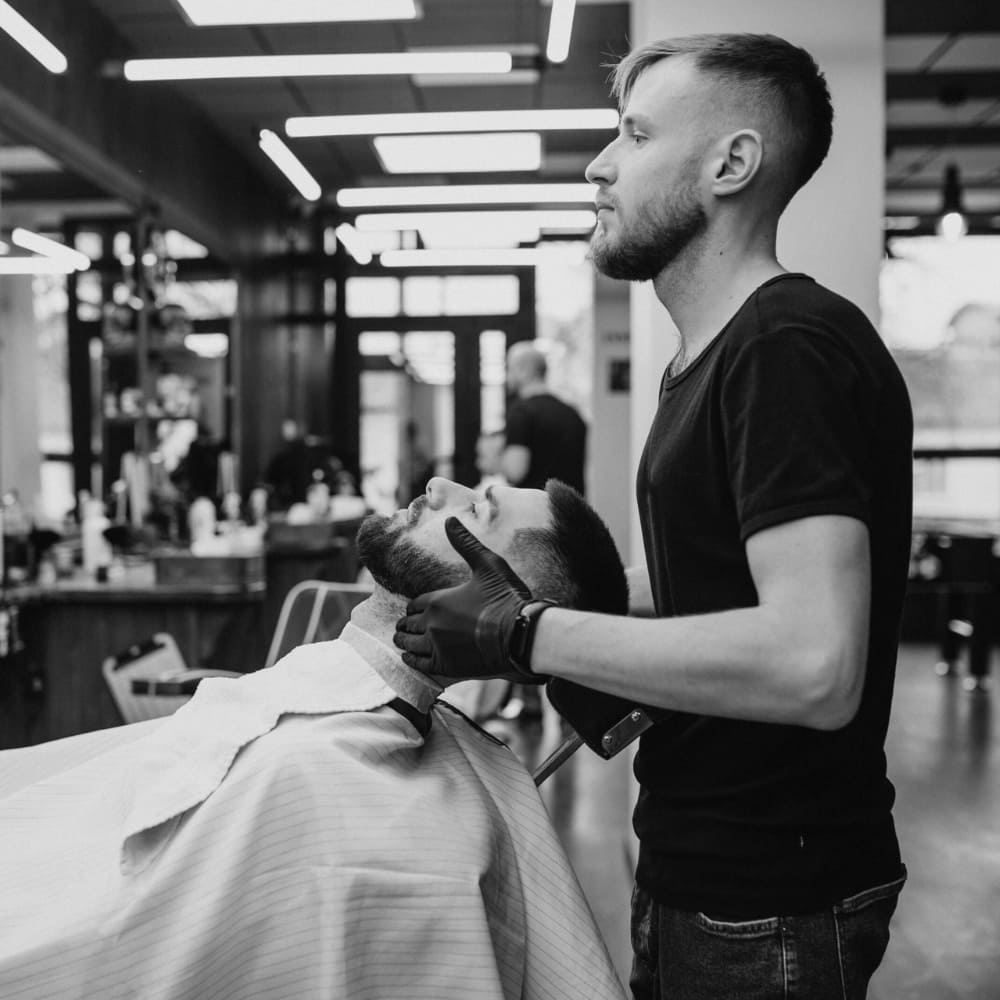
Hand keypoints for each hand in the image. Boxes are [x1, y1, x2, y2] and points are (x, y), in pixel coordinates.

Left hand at [393, 517, 551, 681]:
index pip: (413, 605)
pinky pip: (420, 665)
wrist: (521, 635)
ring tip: (401, 642)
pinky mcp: (447, 666)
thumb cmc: (506, 598)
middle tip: (403, 627)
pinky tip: (409, 659)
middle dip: (406, 624)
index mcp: (437, 600)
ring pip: (410, 645)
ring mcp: (437, 647)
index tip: (413, 610)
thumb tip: (450, 520)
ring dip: (404, 642)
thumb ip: (465, 543)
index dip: (413, 607)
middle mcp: (431, 624)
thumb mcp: (488, 564)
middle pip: (408, 625)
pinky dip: (411, 661)